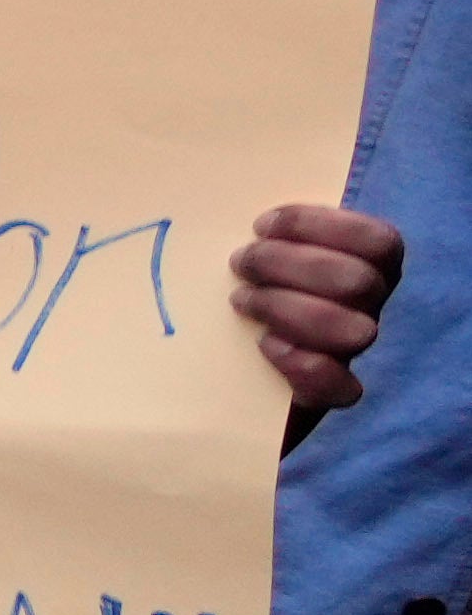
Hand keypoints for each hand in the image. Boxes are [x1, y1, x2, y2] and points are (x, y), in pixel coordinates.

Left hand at [244, 197, 405, 413]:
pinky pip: (338, 384)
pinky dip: (299, 362)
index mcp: (370, 268)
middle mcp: (372, 308)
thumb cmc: (256, 296)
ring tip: (241, 299)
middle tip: (240, 261)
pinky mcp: (334, 394)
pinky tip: (265, 345)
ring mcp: (357, 352)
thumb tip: (255, 221)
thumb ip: (277, 237)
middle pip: (357, 282)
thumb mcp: (269, 260)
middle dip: (288, 264)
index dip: (318, 226)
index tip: (261, 225)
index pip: (377, 240)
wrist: (237, 374)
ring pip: (353, 330)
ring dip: (287, 308)